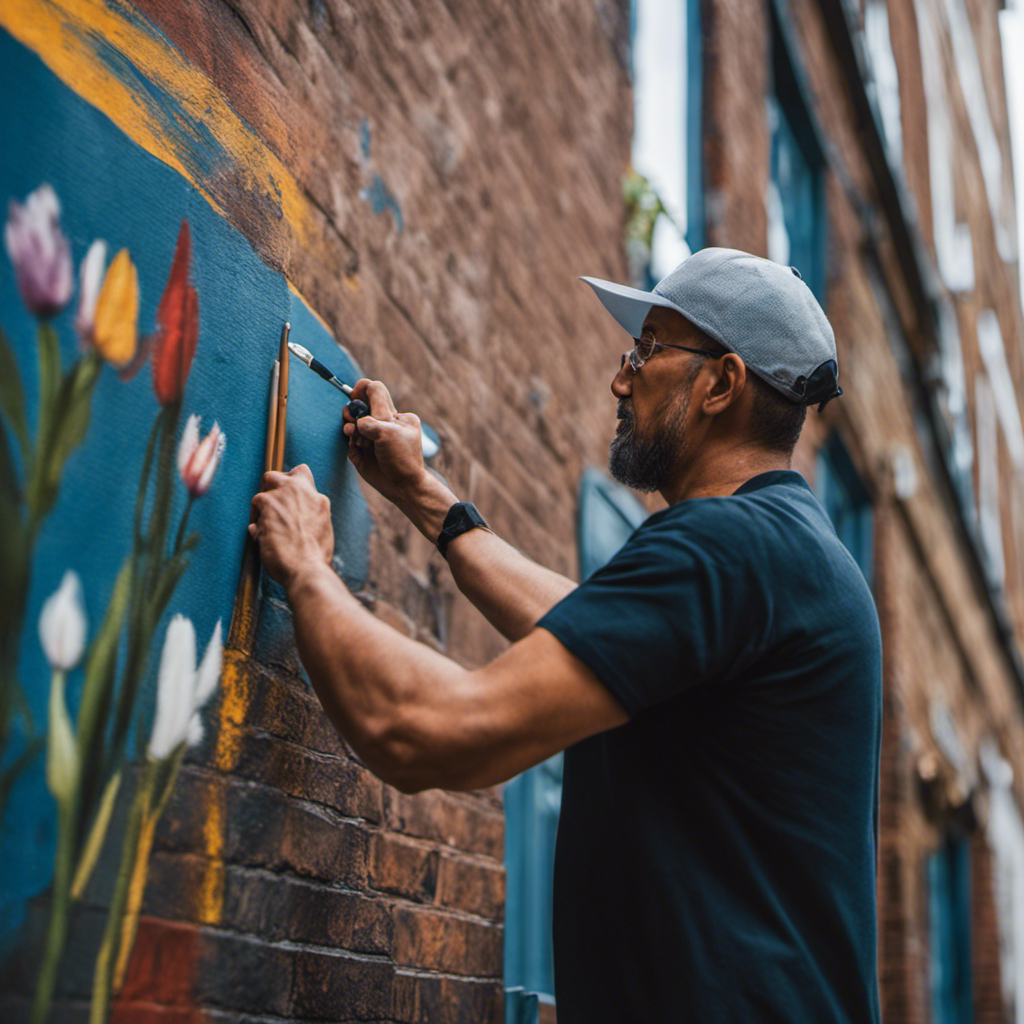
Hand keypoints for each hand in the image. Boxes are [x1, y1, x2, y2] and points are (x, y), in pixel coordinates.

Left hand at [249, 464, 333, 587]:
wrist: (307, 568)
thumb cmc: (314, 560)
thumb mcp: (319, 535)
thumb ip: (305, 522)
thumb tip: (286, 523)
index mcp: (319, 502)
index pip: (304, 478)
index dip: (293, 484)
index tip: (288, 497)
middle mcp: (303, 492)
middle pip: (285, 472)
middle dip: (274, 483)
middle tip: (270, 502)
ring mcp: (286, 494)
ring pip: (268, 480)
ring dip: (264, 500)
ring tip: (264, 522)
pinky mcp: (268, 502)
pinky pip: (256, 502)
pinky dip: (256, 515)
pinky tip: (260, 532)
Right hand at [342, 379, 429, 506]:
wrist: (402, 486)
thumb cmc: (402, 458)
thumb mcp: (389, 433)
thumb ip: (370, 420)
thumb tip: (356, 421)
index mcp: (394, 415)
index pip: (376, 392)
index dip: (363, 389)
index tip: (355, 395)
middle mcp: (382, 424)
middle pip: (360, 406)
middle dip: (352, 409)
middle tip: (350, 417)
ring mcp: (371, 438)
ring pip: (352, 423)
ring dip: (349, 425)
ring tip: (351, 433)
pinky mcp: (361, 452)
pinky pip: (349, 440)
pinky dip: (349, 440)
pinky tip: (353, 444)